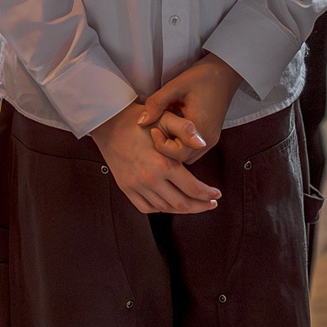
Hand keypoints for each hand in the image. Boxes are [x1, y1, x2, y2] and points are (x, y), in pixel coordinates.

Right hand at [92, 104, 224, 214]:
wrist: (109, 124)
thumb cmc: (140, 120)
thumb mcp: (166, 118)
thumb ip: (186, 129)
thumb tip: (202, 143)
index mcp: (163, 164)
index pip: (192, 188)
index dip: (207, 194)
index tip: (217, 194)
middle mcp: (149, 179)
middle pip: (181, 204)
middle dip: (199, 206)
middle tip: (210, 204)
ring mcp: (136, 186)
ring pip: (164, 207)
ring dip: (182, 208)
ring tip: (193, 203)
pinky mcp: (126, 188)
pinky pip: (146, 207)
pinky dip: (160, 208)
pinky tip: (169, 203)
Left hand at [140, 53, 244, 161]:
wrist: (225, 72)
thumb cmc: (202, 76)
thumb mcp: (175, 85)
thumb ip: (157, 103)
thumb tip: (141, 122)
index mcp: (200, 127)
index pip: (177, 152)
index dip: (161, 144)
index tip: (152, 128)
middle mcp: (208, 137)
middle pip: (182, 158)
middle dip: (166, 147)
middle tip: (157, 129)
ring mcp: (212, 138)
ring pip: (188, 156)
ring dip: (175, 147)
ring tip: (166, 129)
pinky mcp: (212, 135)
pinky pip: (194, 149)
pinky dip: (182, 144)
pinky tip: (175, 128)